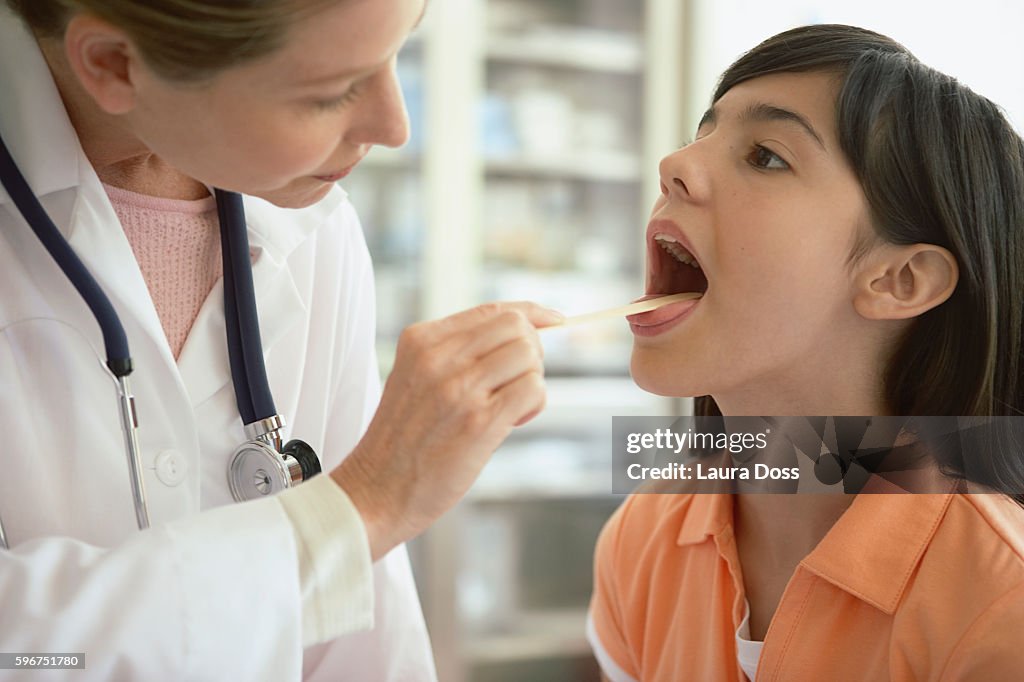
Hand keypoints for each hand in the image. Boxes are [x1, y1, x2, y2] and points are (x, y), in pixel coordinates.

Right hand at [331, 301, 562, 559]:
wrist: (375, 491)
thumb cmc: (402, 440)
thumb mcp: (414, 377)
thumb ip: (455, 353)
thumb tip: (521, 333)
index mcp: (421, 340)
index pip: (492, 310)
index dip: (531, 313)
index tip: (554, 320)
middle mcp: (439, 358)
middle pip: (517, 327)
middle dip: (531, 351)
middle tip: (515, 382)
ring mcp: (459, 388)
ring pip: (528, 356)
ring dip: (532, 380)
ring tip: (509, 407)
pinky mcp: (479, 422)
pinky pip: (533, 389)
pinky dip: (534, 404)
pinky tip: (513, 422)